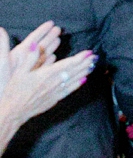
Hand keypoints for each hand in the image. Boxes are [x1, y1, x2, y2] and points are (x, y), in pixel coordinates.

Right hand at [0, 26, 95, 143]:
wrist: (12, 113)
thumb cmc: (14, 92)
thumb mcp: (19, 72)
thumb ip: (29, 58)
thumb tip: (35, 44)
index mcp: (46, 75)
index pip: (67, 64)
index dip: (79, 58)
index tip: (89, 52)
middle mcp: (53, 84)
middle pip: (73, 72)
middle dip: (85, 63)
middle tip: (95, 57)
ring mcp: (54, 93)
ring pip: (73, 81)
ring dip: (84, 72)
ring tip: (92, 66)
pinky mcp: (53, 101)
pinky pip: (68, 91)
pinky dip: (77, 85)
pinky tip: (83, 81)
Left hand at [3, 22, 61, 83]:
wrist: (4, 103)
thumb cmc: (2, 83)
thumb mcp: (3, 63)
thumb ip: (3, 45)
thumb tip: (0, 29)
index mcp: (18, 55)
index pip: (33, 38)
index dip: (42, 30)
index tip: (50, 23)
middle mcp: (24, 61)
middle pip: (39, 46)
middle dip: (49, 37)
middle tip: (58, 29)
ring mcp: (28, 70)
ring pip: (42, 56)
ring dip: (50, 48)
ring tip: (58, 40)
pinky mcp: (31, 79)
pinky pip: (42, 67)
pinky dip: (48, 61)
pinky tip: (53, 58)